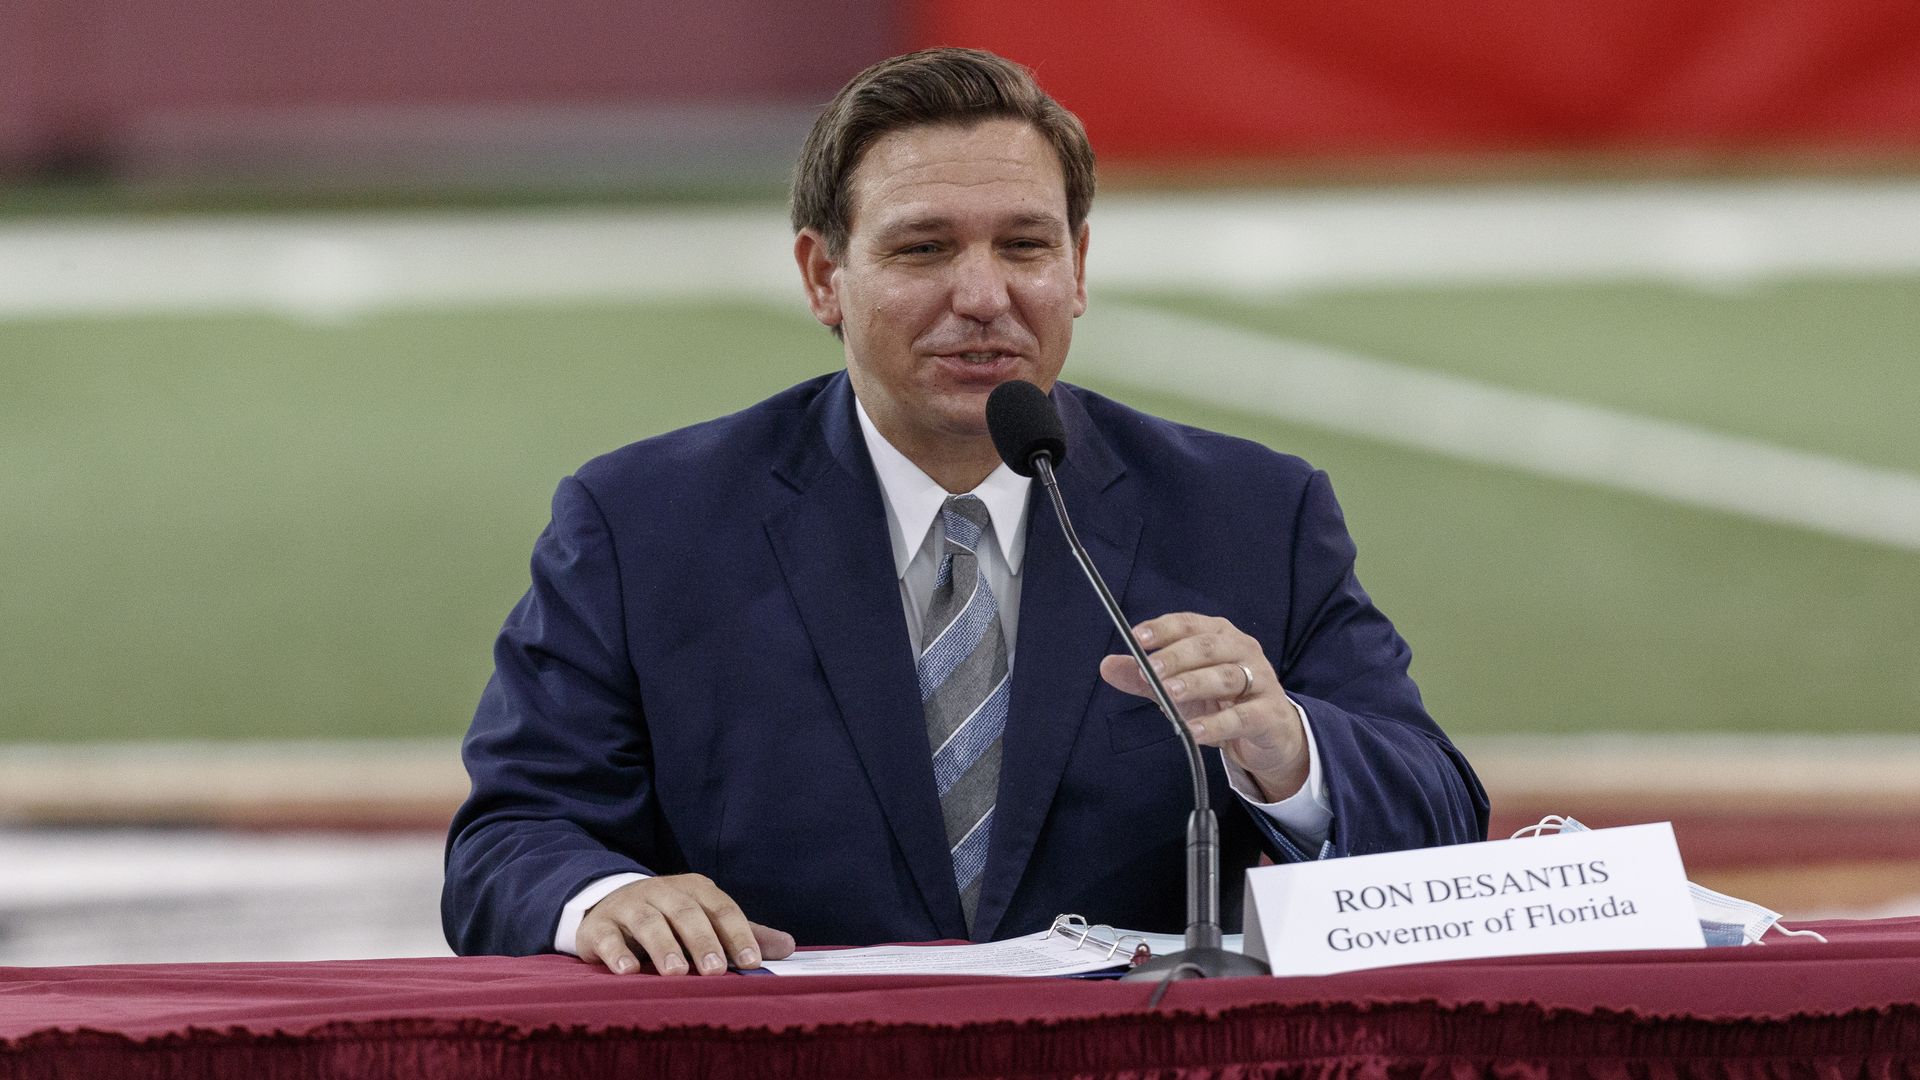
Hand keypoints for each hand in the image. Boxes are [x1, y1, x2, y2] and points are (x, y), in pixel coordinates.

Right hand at [576, 874, 795, 975]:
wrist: (610, 905)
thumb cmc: (670, 919)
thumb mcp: (707, 921)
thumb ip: (744, 934)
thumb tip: (789, 946)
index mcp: (695, 889)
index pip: (722, 909)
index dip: (738, 934)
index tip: (753, 962)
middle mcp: (662, 892)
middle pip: (686, 913)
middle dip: (702, 941)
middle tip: (716, 971)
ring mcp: (629, 906)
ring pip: (648, 922)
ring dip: (663, 946)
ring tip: (676, 973)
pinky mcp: (598, 925)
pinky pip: (608, 937)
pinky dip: (618, 952)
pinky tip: (629, 970)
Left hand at [1098, 612, 1307, 800]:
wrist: (1269, 735)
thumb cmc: (1221, 703)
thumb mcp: (1179, 689)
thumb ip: (1145, 678)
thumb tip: (1107, 665)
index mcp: (1220, 636)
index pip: (1190, 624)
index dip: (1164, 629)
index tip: (1137, 637)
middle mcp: (1243, 651)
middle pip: (1209, 647)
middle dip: (1177, 656)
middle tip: (1151, 670)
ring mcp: (1260, 681)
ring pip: (1227, 677)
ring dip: (1195, 683)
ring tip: (1169, 694)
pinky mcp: (1269, 714)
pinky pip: (1242, 717)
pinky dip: (1216, 724)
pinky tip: (1193, 731)